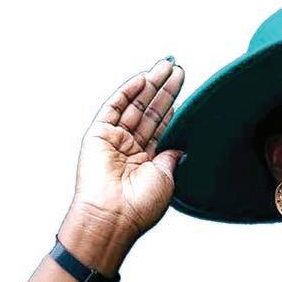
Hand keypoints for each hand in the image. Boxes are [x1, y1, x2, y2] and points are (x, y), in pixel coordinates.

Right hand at [69, 57, 185, 239]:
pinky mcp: (99, 134)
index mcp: (148, 162)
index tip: (183, 89)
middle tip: (177, 68)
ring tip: (166, 66)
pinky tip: (143, 78)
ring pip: (135, 106)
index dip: (172, 107)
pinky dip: (128, 91)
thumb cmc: (139, 206)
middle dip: (164, 90)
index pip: (162, 127)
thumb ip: (171, 159)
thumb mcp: (166, 179)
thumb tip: (181, 149)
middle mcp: (131, 149)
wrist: (113, 216)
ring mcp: (115, 140)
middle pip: (150, 112)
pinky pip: (115, 107)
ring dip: (150, 85)